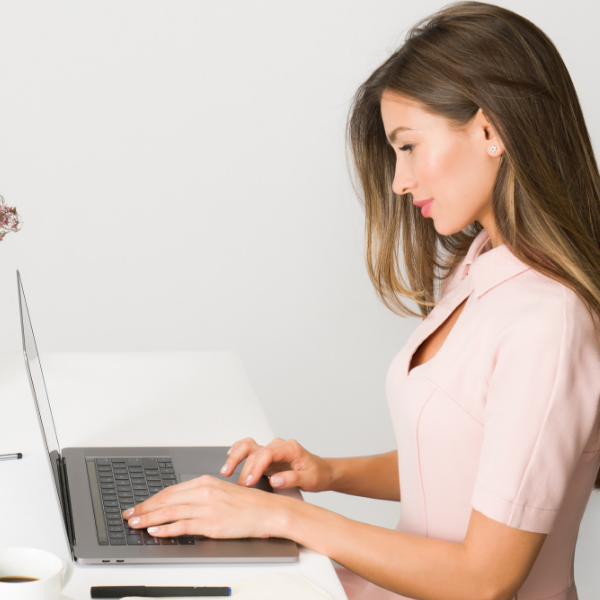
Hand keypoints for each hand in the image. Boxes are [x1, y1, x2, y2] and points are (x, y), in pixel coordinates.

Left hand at [122, 475, 284, 538]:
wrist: (268, 511)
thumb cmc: (248, 504)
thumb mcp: (222, 492)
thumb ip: (202, 496)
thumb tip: (181, 505)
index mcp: (205, 482)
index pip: (171, 490)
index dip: (152, 499)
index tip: (139, 505)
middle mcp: (204, 492)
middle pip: (166, 500)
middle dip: (144, 508)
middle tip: (129, 515)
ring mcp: (207, 508)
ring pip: (170, 512)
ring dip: (149, 519)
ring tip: (135, 524)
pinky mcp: (211, 524)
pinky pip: (183, 526)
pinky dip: (166, 529)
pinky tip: (155, 531)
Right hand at [220, 436, 332, 492]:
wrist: (322, 471)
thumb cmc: (317, 474)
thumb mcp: (309, 479)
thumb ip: (292, 479)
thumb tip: (274, 480)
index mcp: (290, 448)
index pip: (267, 453)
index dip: (256, 467)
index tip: (250, 482)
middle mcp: (278, 446)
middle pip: (255, 450)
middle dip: (244, 467)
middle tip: (239, 485)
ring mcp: (271, 450)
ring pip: (249, 446)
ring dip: (236, 456)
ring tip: (226, 470)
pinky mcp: (266, 457)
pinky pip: (249, 449)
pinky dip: (238, 451)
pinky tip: (229, 457)